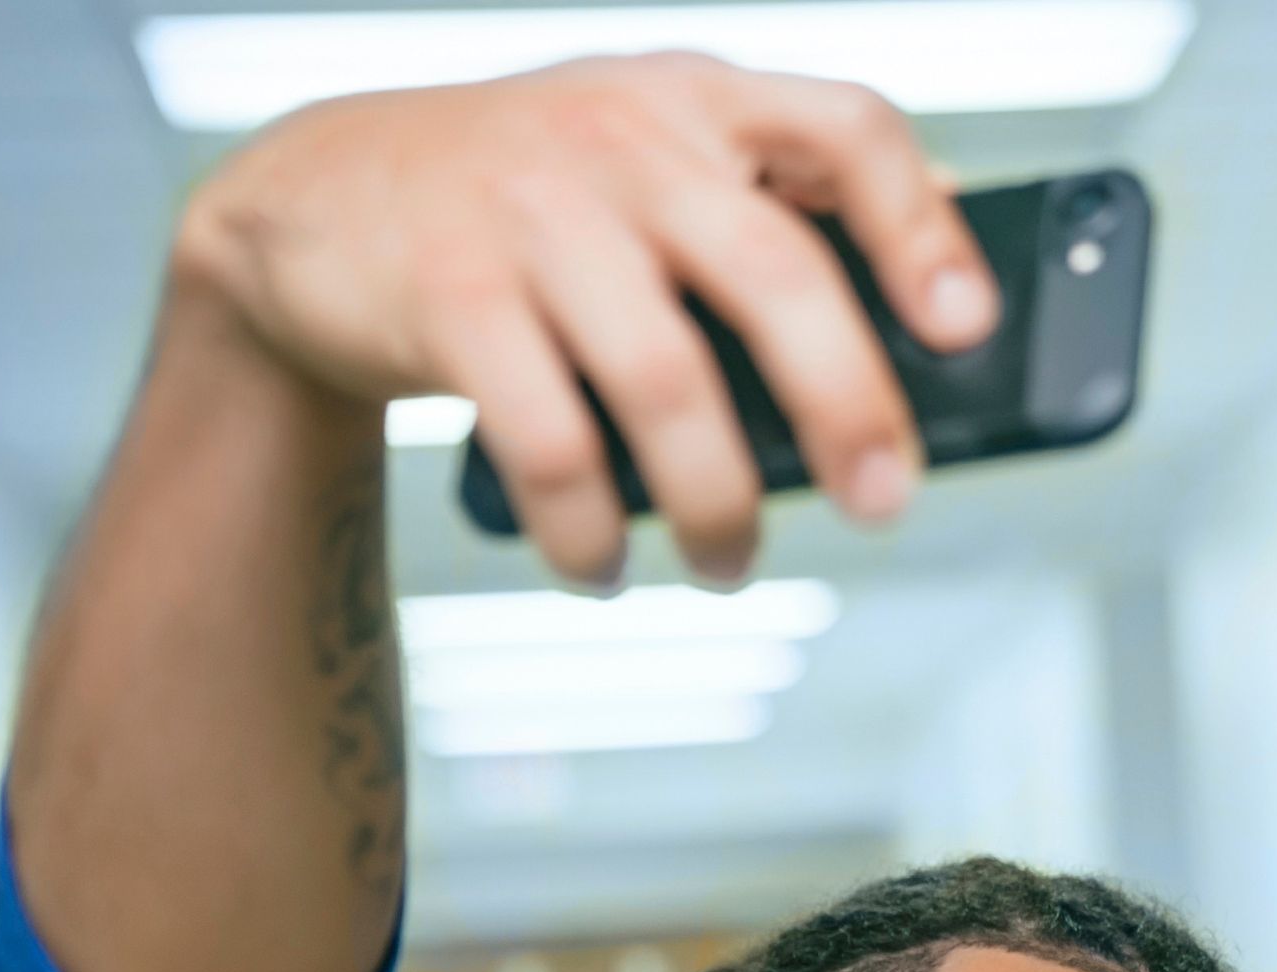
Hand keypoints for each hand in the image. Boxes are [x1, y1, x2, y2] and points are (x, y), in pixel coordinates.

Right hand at [168, 54, 994, 584]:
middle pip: (774, 271)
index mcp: (698, 100)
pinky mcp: (446, 296)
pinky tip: (604, 567)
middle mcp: (623, 137)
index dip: (921, 225)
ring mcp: (529, 211)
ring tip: (729, 565)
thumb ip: (760, 223)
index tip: (967, 329)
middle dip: (847, 403)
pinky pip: (550, 441)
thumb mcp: (646, 163)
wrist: (310, 198)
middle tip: (883, 502)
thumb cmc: (531, 206)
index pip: (846, 126)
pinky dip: (589, 529)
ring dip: (716, 500)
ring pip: (665, 378)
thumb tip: (902, 385)